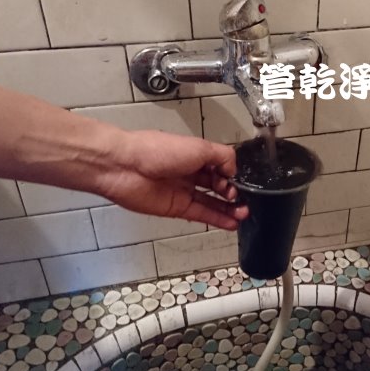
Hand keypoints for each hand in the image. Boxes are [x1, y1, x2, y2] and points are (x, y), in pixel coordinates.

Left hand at [95, 130, 247, 229]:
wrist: (124, 167)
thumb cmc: (159, 151)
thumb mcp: (199, 147)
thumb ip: (222, 157)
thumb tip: (233, 172)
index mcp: (195, 154)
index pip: (221, 165)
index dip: (232, 174)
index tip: (238, 182)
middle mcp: (190, 172)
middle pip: (218, 185)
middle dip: (233, 193)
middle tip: (242, 200)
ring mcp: (183, 191)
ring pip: (212, 202)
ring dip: (229, 209)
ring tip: (245, 214)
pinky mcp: (176, 209)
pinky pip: (201, 214)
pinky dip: (217, 219)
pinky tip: (232, 224)